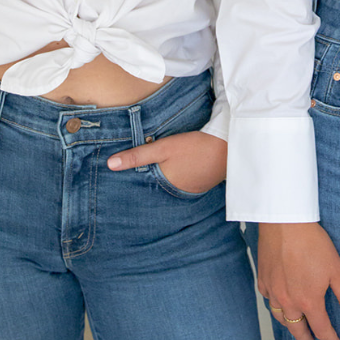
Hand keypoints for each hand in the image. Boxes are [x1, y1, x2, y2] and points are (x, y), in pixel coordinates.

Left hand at [106, 129, 227, 193]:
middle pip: (160, 186)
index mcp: (166, 185)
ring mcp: (194, 189)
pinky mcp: (204, 182)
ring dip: (167, 177)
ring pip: (173, 184)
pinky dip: (181, 175)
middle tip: (142, 174)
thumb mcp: (163, 148)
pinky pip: (186, 182)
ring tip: (161, 169)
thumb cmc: (194, 147)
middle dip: (152, 180)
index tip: (126, 181)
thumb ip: (137, 156)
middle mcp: (179, 192)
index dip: (137, 182)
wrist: (229, 147)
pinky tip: (181, 167)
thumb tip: (110, 165)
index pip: (146, 187)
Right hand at [256, 221, 339, 339]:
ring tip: (296, 328)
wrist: (285, 224)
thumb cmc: (312, 244)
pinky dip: (276, 309)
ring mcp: (273, 291)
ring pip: (280, 318)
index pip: (321, 329)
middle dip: (306, 339)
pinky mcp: (263, 280)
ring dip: (290, 326)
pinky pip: (269, 301)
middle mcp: (288, 301)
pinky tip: (279, 306)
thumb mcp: (337, 270)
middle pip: (296, 329)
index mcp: (308, 301)